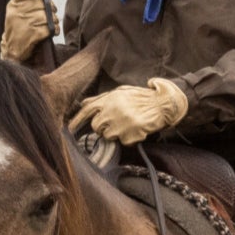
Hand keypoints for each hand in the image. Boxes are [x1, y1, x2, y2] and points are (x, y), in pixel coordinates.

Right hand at [0, 0, 56, 62]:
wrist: (13, 48)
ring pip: (48, 17)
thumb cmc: (24, 23)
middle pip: (43, 4)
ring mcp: (22, 25)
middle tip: (46, 15)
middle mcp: (16, 13)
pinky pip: (50, 28)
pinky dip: (53, 30)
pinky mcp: (30, 36)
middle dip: (50, 9)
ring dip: (52, 21)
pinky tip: (48, 32)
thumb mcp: (27, 6)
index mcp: (14, 4)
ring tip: (45, 25)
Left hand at [70, 78, 187, 145]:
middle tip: (118, 122)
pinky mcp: (130, 133)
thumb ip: (101, 98)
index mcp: (110, 99)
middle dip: (104, 127)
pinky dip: (129, 138)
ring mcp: (121, 123)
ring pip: (108, 135)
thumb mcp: (122, 92)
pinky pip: (123, 141)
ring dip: (117, 133)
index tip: (68, 130)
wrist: (166, 104)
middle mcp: (112, 110)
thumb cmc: (143, 97)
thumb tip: (83, 103)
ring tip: (130, 124)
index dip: (76, 121)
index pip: (86, 111)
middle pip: (96, 126)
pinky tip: (137, 129)